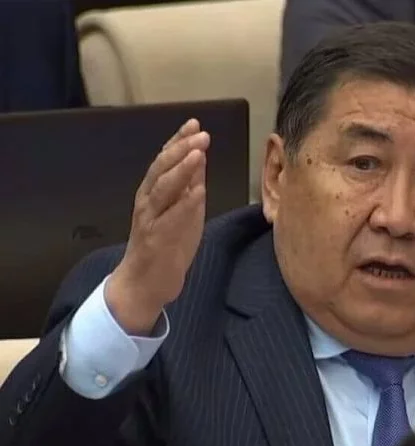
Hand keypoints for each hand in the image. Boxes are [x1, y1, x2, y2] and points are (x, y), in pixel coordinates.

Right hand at [105, 119, 209, 334]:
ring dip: (181, 170)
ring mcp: (150, 219)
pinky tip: (197, 191)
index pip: (165, 160)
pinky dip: (184, 204)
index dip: (179, 141)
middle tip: (200, 134)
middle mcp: (148, 201)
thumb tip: (199, 157)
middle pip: (162, 169)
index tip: (194, 124)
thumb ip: (189, 185)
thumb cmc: (165, 246)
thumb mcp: (182, 210)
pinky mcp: (155, 239)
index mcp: (153, 192)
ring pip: (162, 189)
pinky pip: (170, 219)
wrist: (145, 284)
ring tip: (198, 153)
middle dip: (181, 149)